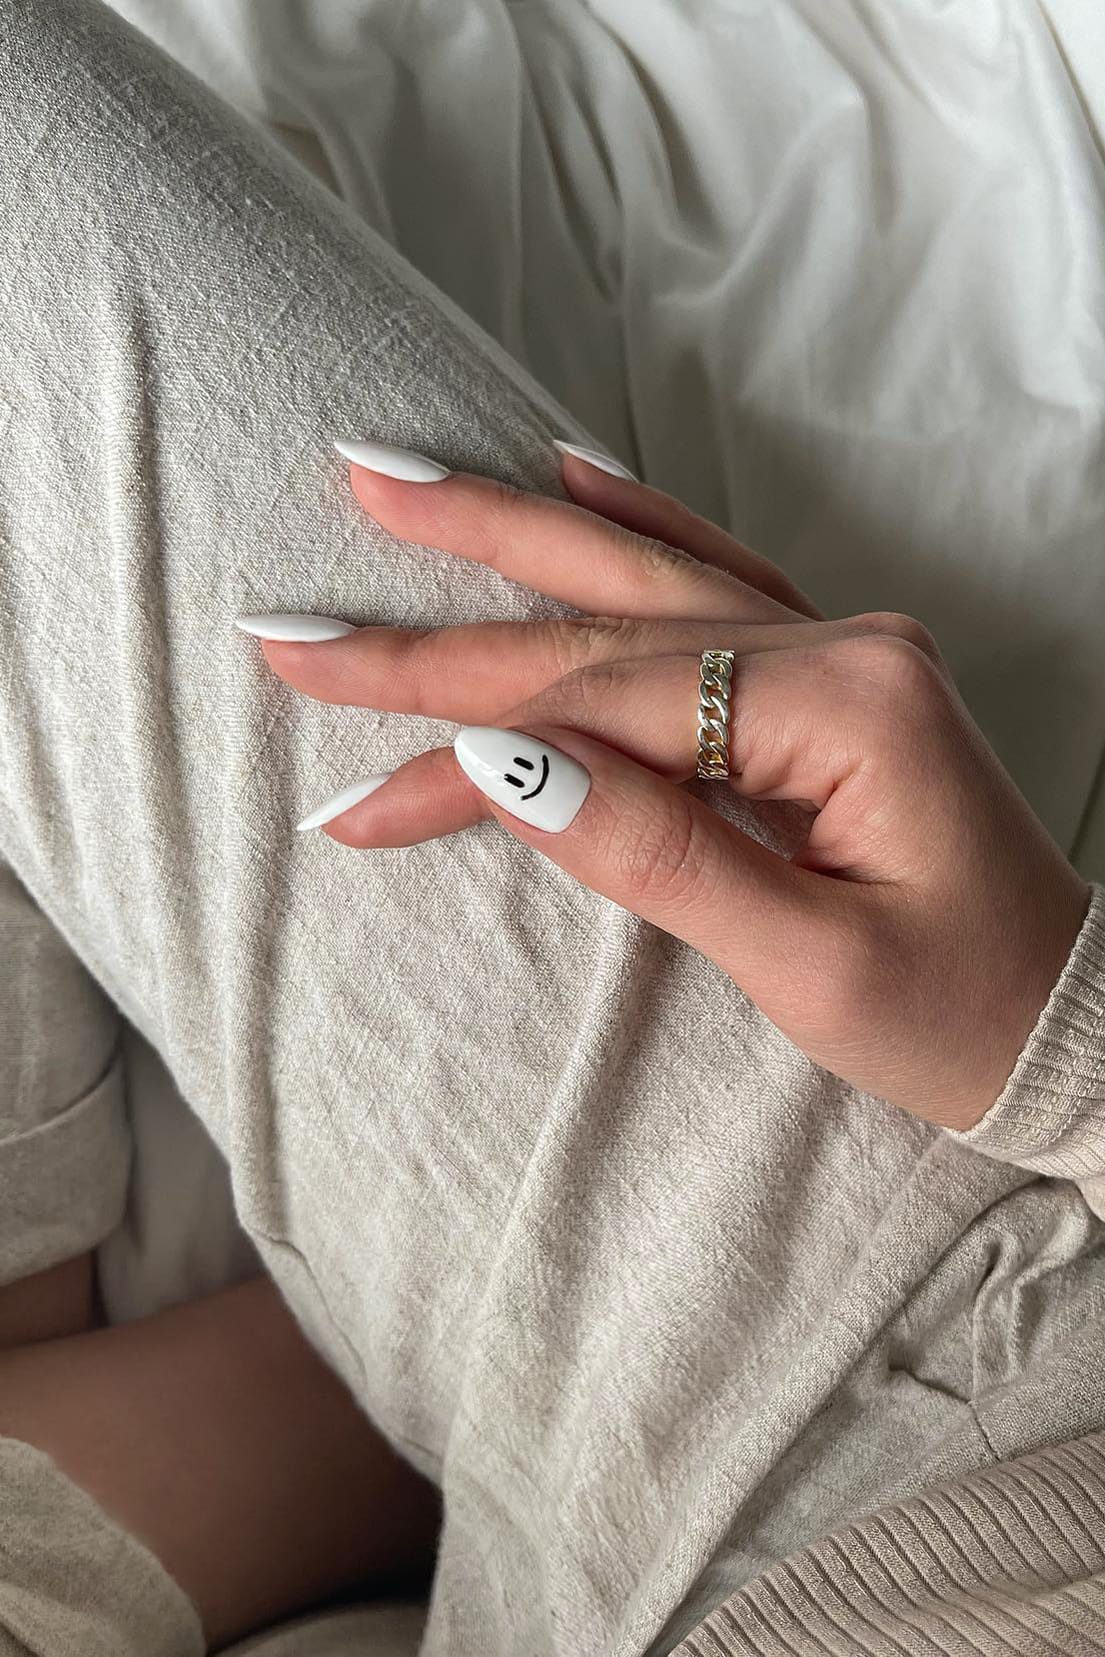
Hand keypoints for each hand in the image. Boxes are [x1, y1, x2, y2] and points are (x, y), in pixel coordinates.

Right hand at [250, 449, 1089, 1131]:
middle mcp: (837, 649)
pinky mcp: (826, 678)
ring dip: (511, 534)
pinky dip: (632, 523)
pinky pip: (712, 578)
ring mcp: (836, 650)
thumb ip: (657, 853)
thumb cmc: (960, 1015)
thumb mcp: (811, 965)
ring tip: (397, 483)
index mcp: (841, 706)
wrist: (1072, 1023)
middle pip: (599, 625)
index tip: (351, 799)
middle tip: (301, 616)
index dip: (462, 755)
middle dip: (441, 630)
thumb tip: (506, 766)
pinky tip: (568, 472)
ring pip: (641, 576)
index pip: (598, 716)